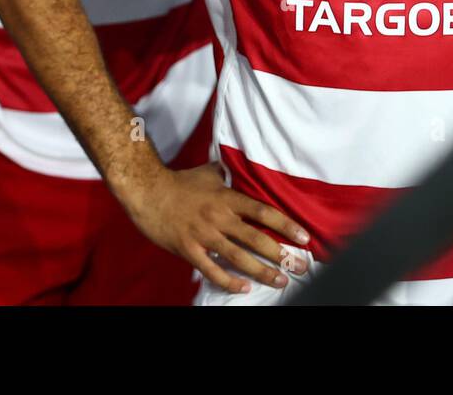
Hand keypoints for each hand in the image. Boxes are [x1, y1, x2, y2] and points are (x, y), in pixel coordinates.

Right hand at [126, 163, 312, 293]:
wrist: (147, 192)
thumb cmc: (180, 181)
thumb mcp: (208, 172)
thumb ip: (226, 173)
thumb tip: (239, 166)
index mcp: (227, 197)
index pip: (263, 212)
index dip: (286, 225)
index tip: (304, 237)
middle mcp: (219, 217)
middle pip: (256, 238)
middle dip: (281, 254)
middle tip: (300, 266)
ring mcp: (204, 234)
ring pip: (238, 256)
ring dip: (261, 271)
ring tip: (280, 280)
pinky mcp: (189, 249)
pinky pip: (212, 269)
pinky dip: (229, 280)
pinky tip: (244, 287)